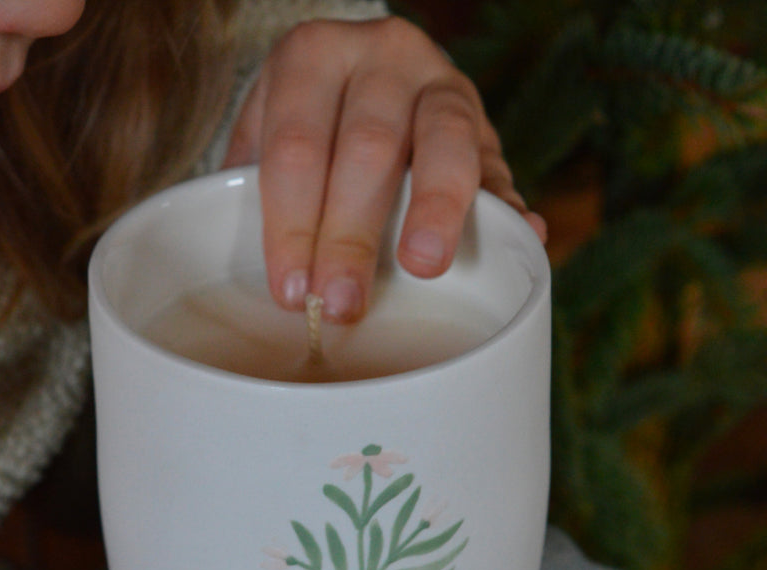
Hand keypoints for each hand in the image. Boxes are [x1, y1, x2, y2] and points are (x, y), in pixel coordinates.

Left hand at [224, 16, 546, 322]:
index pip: (296, 147)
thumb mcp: (264, 136)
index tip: (292, 289)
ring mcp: (442, 85)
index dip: (291, 225)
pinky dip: (509, 205)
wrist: (367, 78)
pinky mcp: (484, 125)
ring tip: (423, 266)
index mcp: (314, 56)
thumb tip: (280, 278)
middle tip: (341, 302)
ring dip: (435, 209)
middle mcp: (383, 56)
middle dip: (352, 235)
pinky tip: (523, 234)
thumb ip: (258, 192)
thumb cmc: (309, 124)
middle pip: (367, 148)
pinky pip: (499, 167)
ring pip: (443, 140)